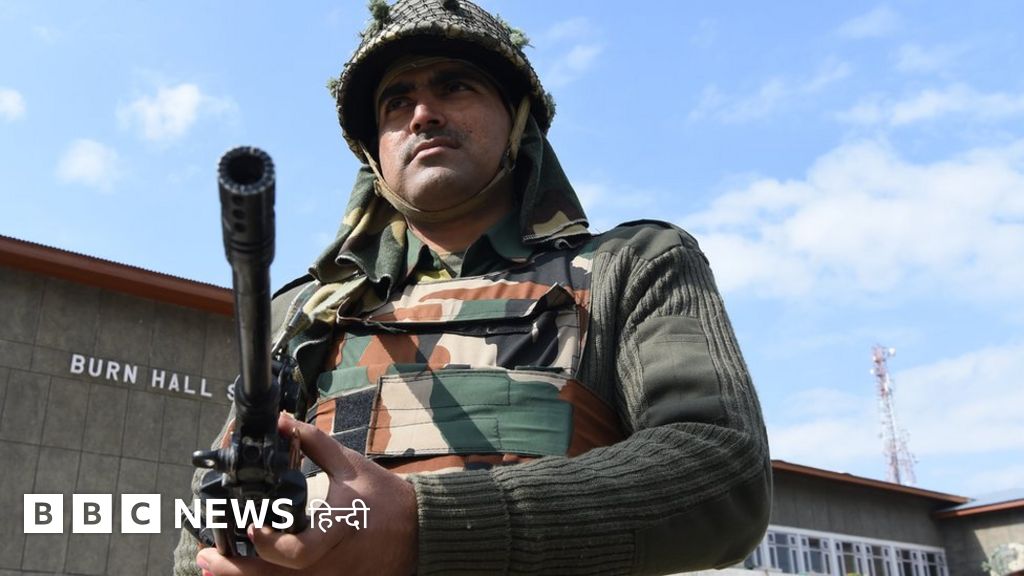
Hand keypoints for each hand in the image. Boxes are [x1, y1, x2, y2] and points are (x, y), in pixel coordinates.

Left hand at [196, 413, 417, 575]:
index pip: (299, 552)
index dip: (269, 546)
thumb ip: (315, 444)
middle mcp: (331, 561)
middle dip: (235, 569)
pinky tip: (245, 574)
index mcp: (338, 527)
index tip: (250, 528)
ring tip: (214, 566)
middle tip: (206, 556)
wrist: (418, 532)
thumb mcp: (351, 466)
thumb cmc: (384, 498)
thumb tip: (284, 422)